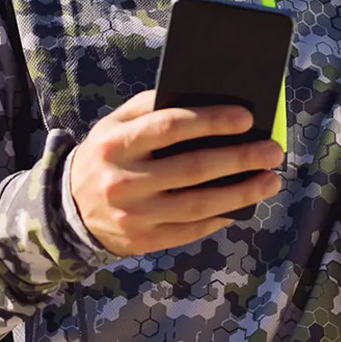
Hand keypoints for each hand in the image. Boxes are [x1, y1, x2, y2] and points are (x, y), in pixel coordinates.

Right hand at [69, 90, 282, 257]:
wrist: (68, 210)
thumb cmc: (106, 156)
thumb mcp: (114, 126)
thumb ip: (149, 109)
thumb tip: (206, 100)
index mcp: (116, 145)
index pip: (169, 127)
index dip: (210, 121)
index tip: (246, 118)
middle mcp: (124, 182)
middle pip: (192, 168)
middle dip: (239, 158)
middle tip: (272, 150)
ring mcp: (135, 216)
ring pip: (198, 205)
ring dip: (241, 192)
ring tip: (271, 180)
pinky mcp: (144, 241)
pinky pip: (191, 229)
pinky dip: (221, 216)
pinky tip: (243, 204)